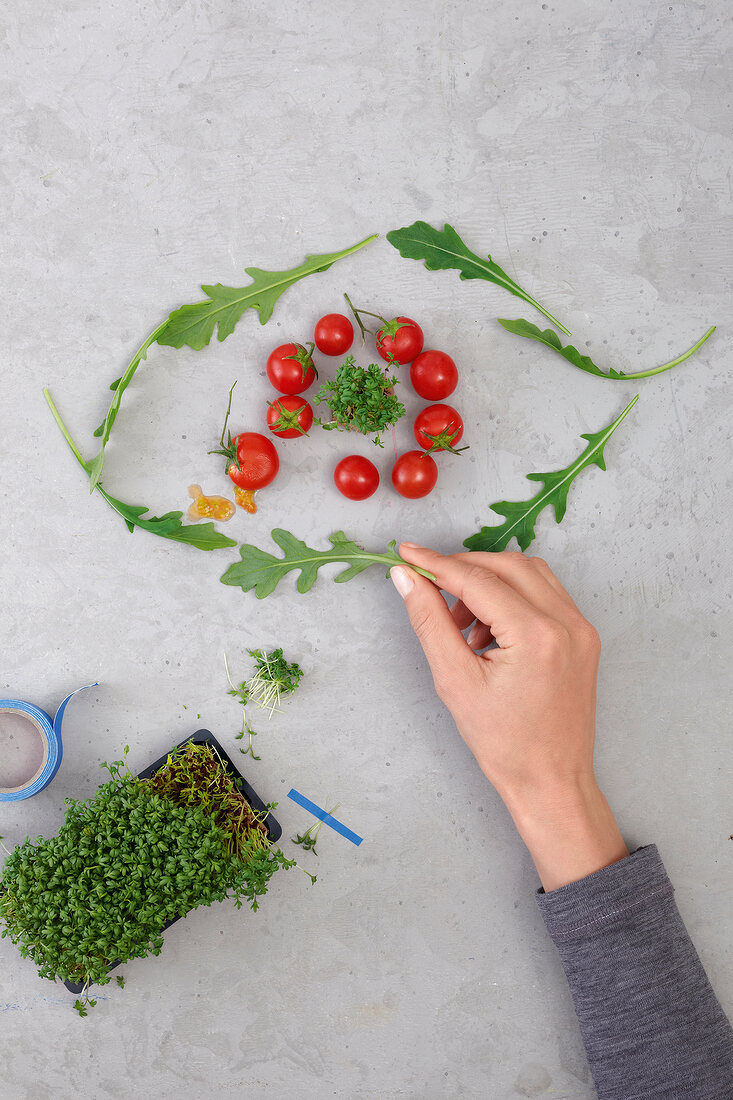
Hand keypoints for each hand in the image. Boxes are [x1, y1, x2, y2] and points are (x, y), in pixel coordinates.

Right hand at [390, 545, 627, 890]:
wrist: (551, 781)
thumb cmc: (504, 744)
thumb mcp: (455, 681)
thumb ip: (430, 621)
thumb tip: (406, 578)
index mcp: (537, 634)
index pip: (478, 579)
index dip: (436, 564)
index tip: (405, 553)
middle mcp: (567, 622)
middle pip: (506, 565)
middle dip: (462, 570)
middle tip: (428, 588)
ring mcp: (581, 628)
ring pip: (528, 573)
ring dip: (488, 582)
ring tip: (460, 624)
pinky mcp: (583, 636)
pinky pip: (544, 594)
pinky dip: (511, 597)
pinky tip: (487, 633)